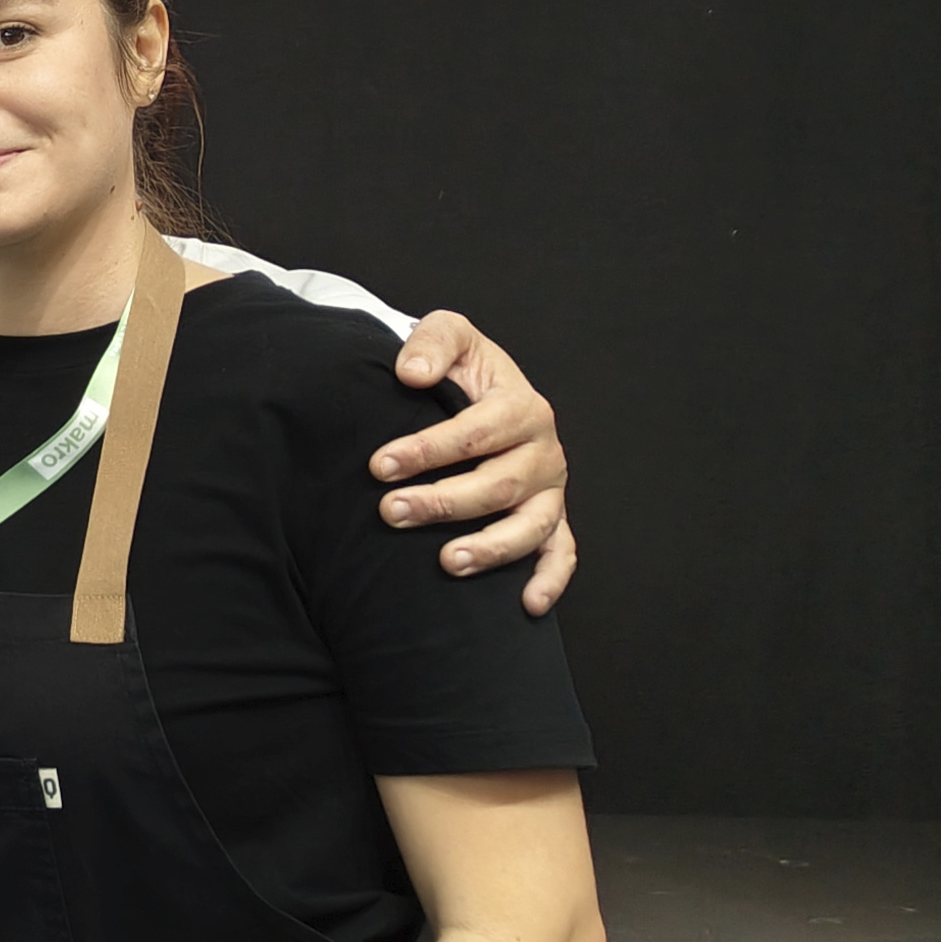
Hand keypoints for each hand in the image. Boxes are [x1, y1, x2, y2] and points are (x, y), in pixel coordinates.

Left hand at [371, 313, 574, 616]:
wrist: (480, 388)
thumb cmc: (461, 367)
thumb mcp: (449, 336)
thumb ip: (432, 343)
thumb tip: (411, 374)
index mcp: (521, 406)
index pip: (475, 433)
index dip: (426, 450)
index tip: (379, 465)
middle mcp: (543, 451)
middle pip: (497, 485)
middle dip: (442, 502)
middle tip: (390, 513)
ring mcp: (549, 489)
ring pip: (530, 526)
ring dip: (489, 548)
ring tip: (446, 561)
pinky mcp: (551, 516)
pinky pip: (561, 552)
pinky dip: (550, 580)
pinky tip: (526, 605)